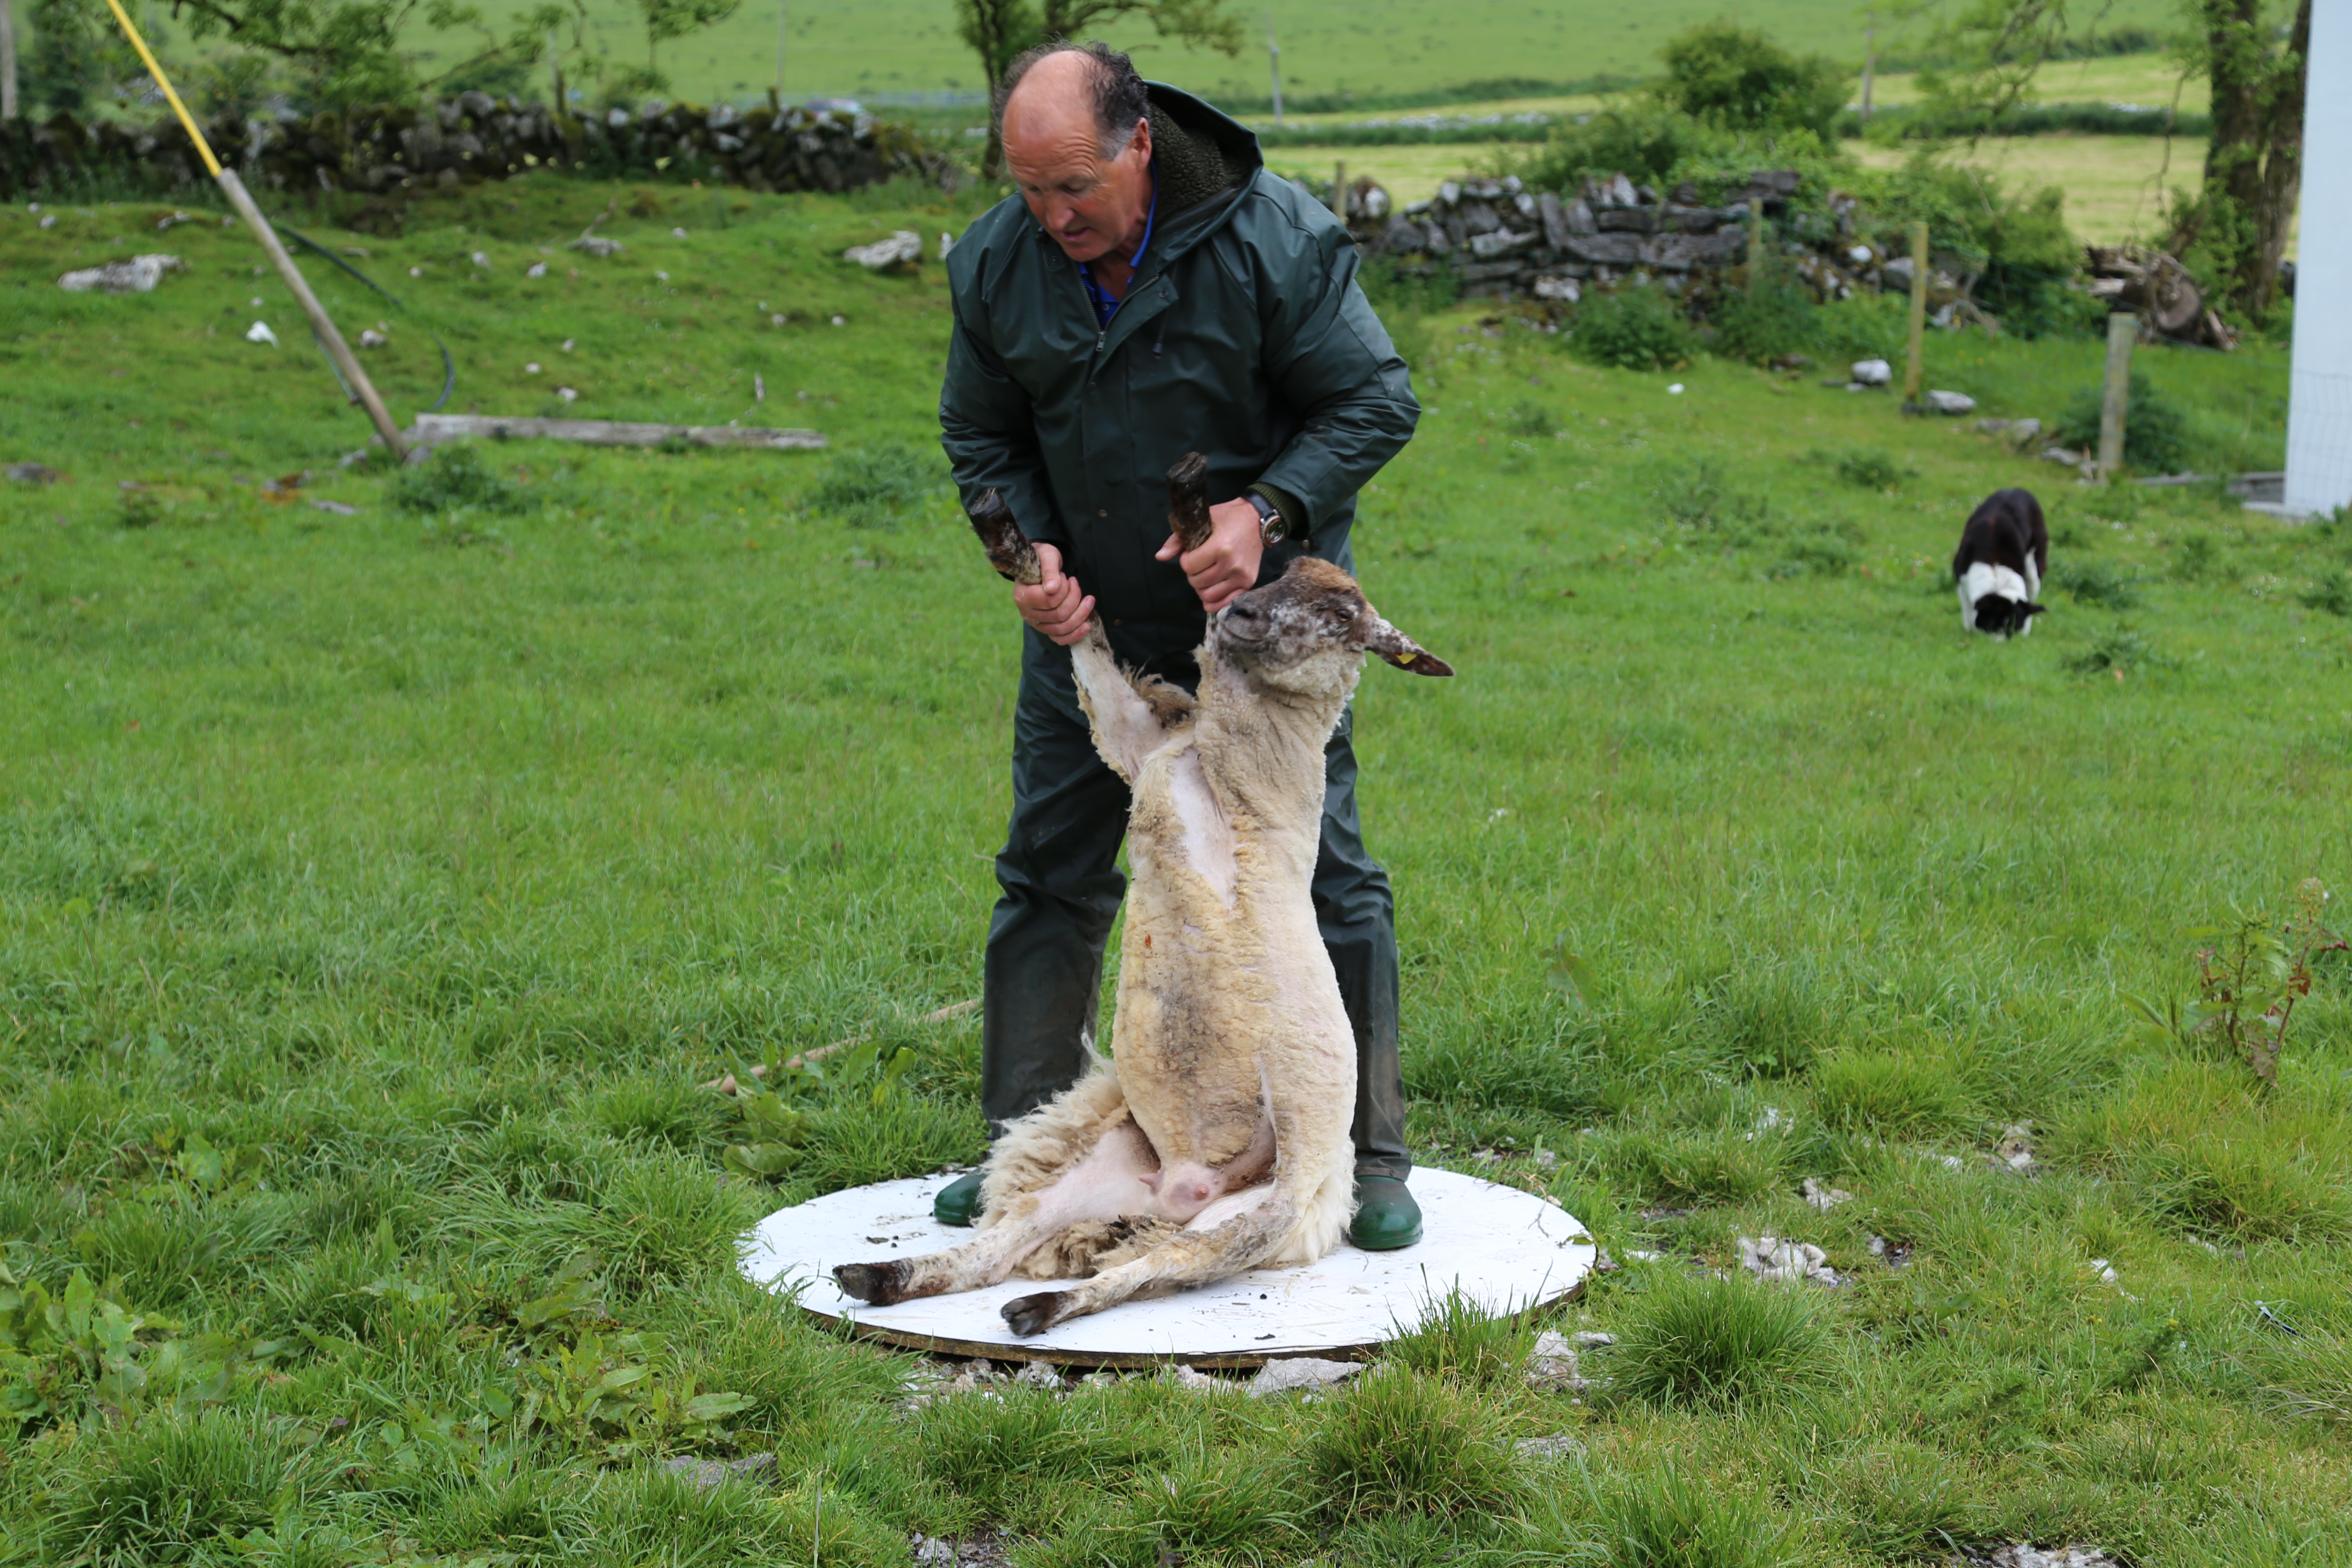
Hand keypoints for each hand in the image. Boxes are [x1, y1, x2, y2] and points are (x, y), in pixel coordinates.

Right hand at [1012, 542, 1095, 645]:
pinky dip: (1075, 634)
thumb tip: (1052, 588)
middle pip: (1059, 615)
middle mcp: (1027, 613)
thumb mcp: (1047, 556)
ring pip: (1062, 628)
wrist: (1040, 566)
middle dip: (1075, 599)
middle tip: (1076, 584)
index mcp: (1023, 595)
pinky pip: (1060, 639)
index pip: (1049, 601)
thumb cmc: (1043, 558)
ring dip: (1081, 614)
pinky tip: (1087, 625)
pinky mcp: (1046, 628)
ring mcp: (1036, 623)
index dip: (1064, 590)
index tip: (1067, 578)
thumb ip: (1049, 570)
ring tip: (1089, 600)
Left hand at [1156, 498, 1263, 612]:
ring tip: (1206, 574)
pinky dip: (1213, 601)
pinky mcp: (1248, 583)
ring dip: (1202, 587)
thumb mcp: (1202, 521)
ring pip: (1208, 595)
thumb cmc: (1227, 518)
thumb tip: (1160, 557)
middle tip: (1200, 563)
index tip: (1192, 553)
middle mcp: (1231, 564)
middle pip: (1197, 582)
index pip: (1189, 566)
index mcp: (1219, 547)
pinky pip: (1224, 603)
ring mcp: (1241, 576)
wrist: (1256, 520)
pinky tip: (1211, 591)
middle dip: (1193, 574)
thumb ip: (1178, 540)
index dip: (1186, 560)